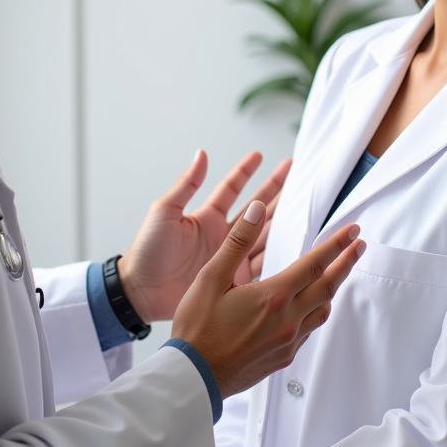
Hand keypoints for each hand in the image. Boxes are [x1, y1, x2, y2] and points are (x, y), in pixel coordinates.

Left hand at [118, 150, 290, 321]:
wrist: (142, 292)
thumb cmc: (147, 252)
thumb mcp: (165, 212)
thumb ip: (186, 185)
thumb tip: (202, 154)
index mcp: (206, 217)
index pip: (232, 188)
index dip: (245, 171)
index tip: (259, 155)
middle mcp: (223, 235)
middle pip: (256, 207)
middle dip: (275, 189)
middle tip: (294, 173)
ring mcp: (231, 257)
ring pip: (265, 233)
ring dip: (283, 218)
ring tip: (304, 204)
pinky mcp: (234, 279)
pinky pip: (263, 264)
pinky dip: (280, 255)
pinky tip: (297, 246)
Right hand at [172, 202, 365, 397]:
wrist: (193, 376)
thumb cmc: (197, 327)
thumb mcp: (211, 277)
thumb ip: (238, 241)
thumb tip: (258, 209)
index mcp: (273, 297)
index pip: (315, 264)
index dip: (336, 245)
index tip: (353, 231)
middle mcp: (287, 320)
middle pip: (328, 286)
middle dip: (346, 262)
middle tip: (359, 245)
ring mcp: (287, 342)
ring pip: (322, 311)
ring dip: (333, 288)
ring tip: (338, 273)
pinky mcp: (283, 358)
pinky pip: (309, 331)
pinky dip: (315, 312)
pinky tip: (309, 307)